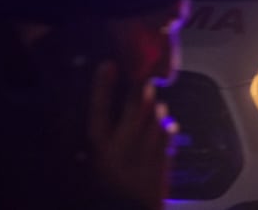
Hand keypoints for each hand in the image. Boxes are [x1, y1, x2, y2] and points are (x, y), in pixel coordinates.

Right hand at [88, 61, 173, 208]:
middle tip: (143, 76)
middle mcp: (123, 149)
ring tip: (154, 100)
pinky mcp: (163, 164)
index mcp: (100, 150)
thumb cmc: (103, 192)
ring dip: (156, 107)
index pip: (98, 111)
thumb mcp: (89, 168)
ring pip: (154, 119)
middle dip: (140, 89)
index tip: (108, 64)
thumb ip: (93, 144)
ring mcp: (146, 156)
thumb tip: (91, 116)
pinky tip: (164, 124)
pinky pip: (168, 136)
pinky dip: (167, 127)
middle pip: (134, 108)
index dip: (102, 86)